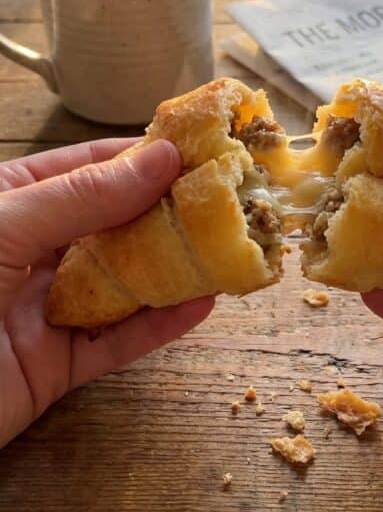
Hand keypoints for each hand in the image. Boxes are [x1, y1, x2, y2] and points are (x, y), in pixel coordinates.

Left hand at [0, 138, 213, 447]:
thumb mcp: (1, 226)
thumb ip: (80, 197)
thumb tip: (158, 159)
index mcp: (6, 204)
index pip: (83, 168)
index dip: (140, 155)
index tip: (198, 145)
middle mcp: (28, 251)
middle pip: (111, 225)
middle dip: (167, 211)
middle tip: (229, 197)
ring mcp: (43, 309)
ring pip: (122, 283)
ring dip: (174, 267)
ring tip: (229, 248)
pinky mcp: (56, 366)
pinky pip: (117, 341)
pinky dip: (160, 325)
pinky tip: (202, 304)